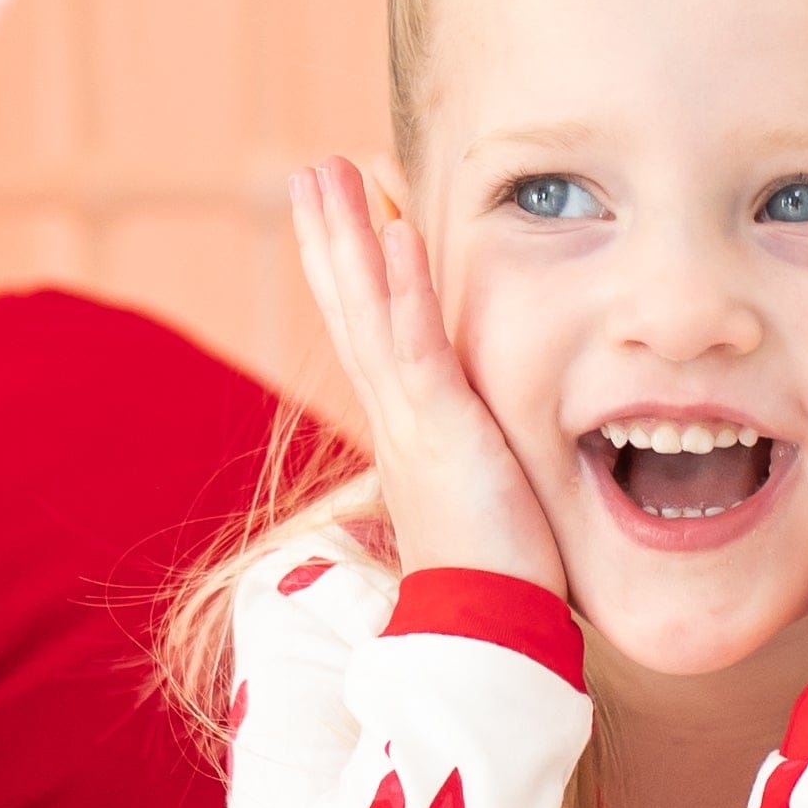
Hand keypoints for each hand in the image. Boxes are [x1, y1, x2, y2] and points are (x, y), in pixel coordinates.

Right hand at [290, 157, 567, 594]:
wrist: (487, 637)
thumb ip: (472, 461)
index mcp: (405, 431)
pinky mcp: (443, 433)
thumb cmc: (495, 581)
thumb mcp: (479, 498)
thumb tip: (485, 445)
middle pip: (350, 308)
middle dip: (329, 236)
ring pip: (367, 312)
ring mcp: (412, 422)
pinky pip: (418, 347)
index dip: (356, 272)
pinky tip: (397, 230)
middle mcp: (395, 418)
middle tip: (313, 170)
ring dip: (349, 237)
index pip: (373, 333)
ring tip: (330, 170)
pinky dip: (405, 288)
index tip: (352, 214)